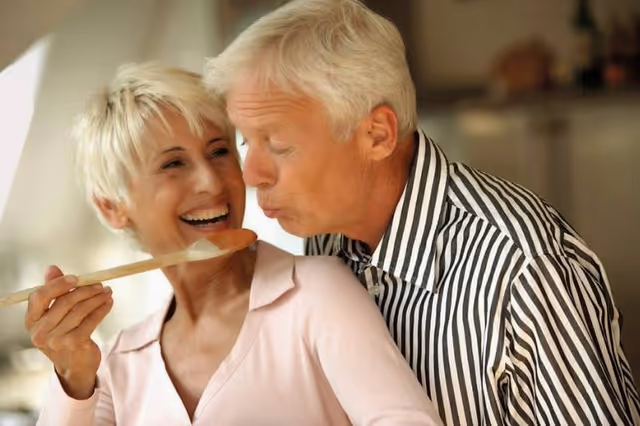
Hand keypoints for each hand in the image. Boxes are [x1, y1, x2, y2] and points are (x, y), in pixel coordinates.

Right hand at [25, 266, 112, 399]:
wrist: (74, 366)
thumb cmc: (64, 336)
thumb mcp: (55, 315)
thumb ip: (54, 292)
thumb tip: (52, 268)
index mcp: (32, 321)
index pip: (39, 297)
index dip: (57, 285)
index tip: (76, 278)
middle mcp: (40, 332)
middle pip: (64, 302)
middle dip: (85, 290)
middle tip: (100, 284)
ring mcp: (56, 340)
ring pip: (80, 310)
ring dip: (97, 298)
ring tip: (107, 292)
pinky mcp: (74, 344)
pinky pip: (91, 320)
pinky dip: (102, 309)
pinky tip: (108, 303)